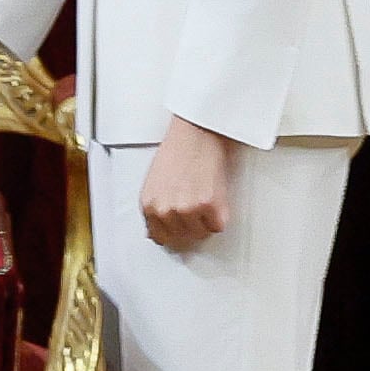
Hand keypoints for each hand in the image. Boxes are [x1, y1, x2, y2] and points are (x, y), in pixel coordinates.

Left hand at [137, 117, 241, 250]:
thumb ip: (154, 208)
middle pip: (182, 238)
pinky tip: (214, 196)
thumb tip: (155, 232)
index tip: (181, 227)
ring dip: (206, 220)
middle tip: (196, 206)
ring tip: (204, 196)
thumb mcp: (154, 182)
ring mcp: (187, 210)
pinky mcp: (208, 206)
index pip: (160, 237)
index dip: (174, 232)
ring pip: (201, 234)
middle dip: (191, 226)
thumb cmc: (178, 150)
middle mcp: (165, 211)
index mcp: (149, 206)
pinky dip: (220, 215)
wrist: (197, 132)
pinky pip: (218, 225)